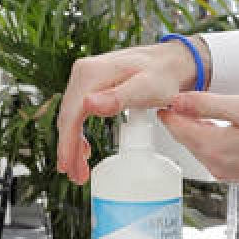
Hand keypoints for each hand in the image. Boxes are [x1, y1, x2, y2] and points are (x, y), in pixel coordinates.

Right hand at [56, 41, 203, 183]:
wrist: (170, 62)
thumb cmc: (162, 75)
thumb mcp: (146, 88)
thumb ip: (118, 98)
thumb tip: (89, 105)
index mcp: (91, 73)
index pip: (72, 114)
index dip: (68, 144)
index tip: (68, 166)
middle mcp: (84, 72)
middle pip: (68, 117)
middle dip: (69, 149)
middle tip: (77, 176)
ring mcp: (85, 77)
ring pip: (70, 117)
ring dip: (72, 144)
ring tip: (80, 169)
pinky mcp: (90, 84)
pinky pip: (78, 112)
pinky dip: (78, 133)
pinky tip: (84, 148)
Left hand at [159, 92, 238, 192]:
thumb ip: (208, 105)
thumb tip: (177, 101)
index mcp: (212, 147)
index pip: (175, 127)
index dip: (168, 108)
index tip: (167, 94)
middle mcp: (214, 165)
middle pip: (185, 138)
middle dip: (180, 118)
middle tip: (181, 96)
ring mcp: (225, 172)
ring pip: (200, 146)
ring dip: (197, 127)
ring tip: (202, 107)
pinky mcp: (237, 174)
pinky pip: (215, 153)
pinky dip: (212, 138)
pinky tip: (224, 126)